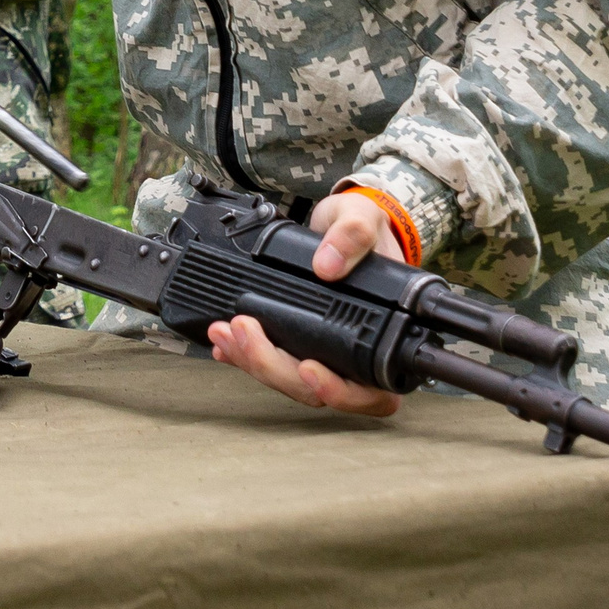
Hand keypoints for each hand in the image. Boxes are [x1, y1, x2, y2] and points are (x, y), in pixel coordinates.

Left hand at [204, 191, 403, 416]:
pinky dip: (244, 356)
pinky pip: (272, 361)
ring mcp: (323, 352)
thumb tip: (328, 265)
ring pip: (288, 380)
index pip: (368, 390)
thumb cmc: (364, 227)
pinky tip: (225, 346)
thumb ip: (353, 235)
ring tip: (224, 332)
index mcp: (383, 339)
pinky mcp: (296, 342)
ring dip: (252, 361)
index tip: (308, 368)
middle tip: (246, 331)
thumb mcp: (364, 218)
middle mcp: (353, 356)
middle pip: (315, 390)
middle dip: (274, 367)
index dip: (338, 390)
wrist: (342, 222)